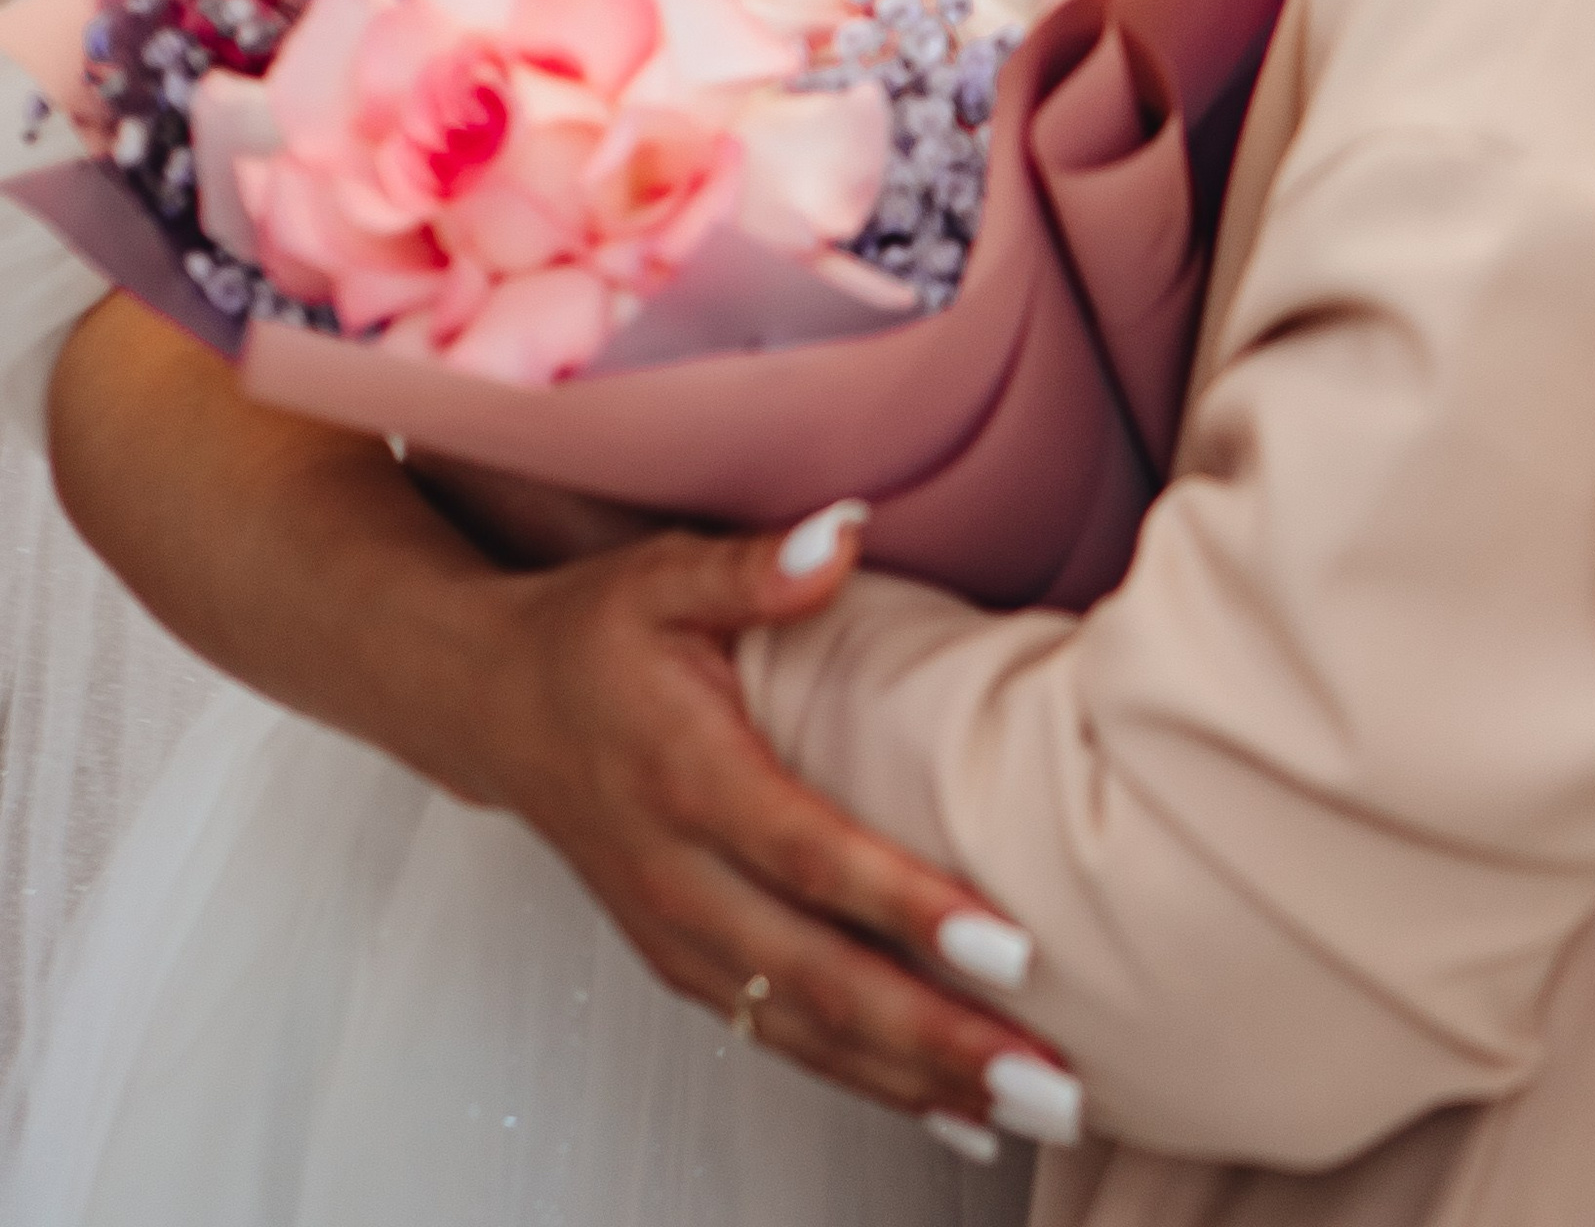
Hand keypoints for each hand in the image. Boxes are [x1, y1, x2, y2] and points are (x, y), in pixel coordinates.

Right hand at [456, 510, 1071, 1140]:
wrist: (494, 706)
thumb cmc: (592, 635)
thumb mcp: (662, 575)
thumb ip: (754, 566)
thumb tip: (844, 532)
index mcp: (685, 777)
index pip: (808, 855)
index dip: (906, 904)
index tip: (1006, 946)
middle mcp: (678, 877)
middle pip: (818, 978)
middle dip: (938, 1038)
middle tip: (1051, 1082)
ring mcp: (677, 935)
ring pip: (805, 1031)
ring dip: (920, 1081)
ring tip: (1033, 1110)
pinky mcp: (683, 963)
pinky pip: (780, 1037)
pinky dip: (866, 1083)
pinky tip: (949, 1111)